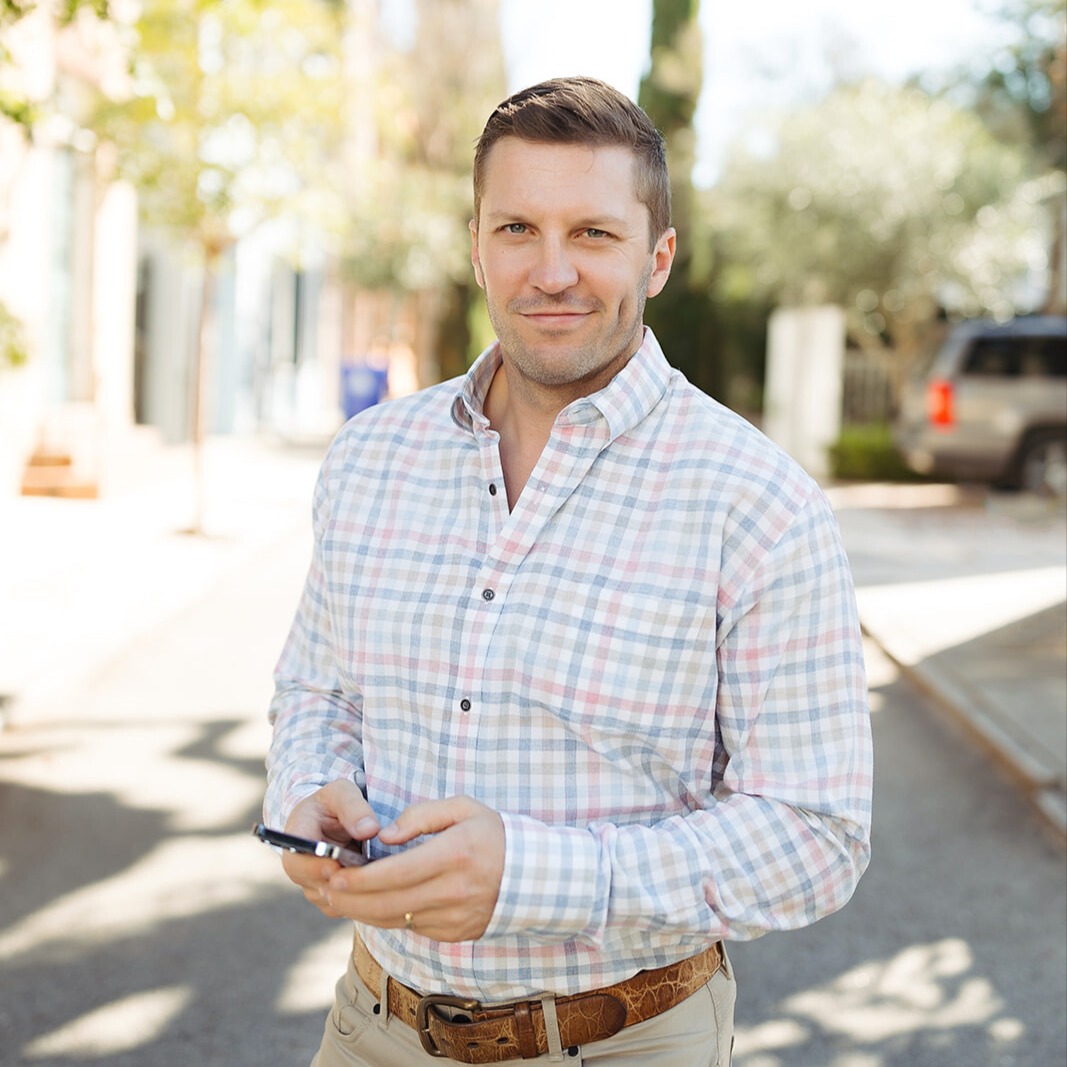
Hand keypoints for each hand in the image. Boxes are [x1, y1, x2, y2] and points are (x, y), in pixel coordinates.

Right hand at [281, 780, 380, 918]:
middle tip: (365, 874)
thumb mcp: (342, 793)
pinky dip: (361, 899)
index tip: (336, 863)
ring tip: (377, 878)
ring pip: (332, 900)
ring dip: (354, 891)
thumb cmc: (335, 803)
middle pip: (314, 886)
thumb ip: (353, 807)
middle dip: (341, 881)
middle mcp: (299, 868)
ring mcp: (312, 886)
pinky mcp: (329, 899)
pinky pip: (344, 907)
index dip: (314, 866)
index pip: (296, 860)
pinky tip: (378, 886)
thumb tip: (368, 830)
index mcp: (295, 837)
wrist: (334, 820)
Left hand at [323, 795, 504, 942]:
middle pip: (388, 904)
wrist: (536, 876)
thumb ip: (422, 816)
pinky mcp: (455, 933)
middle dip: (350, 899)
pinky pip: (411, 928)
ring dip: (362, 913)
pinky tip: (370, 906)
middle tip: (325, 890)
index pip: (395, 873)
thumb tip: (386, 835)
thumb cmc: (495, 834)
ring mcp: (454, 917)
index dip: (360, 878)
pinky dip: (386, 919)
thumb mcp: (464, 808)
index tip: (335, 874)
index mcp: (454, 855)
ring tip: (338, 900)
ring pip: (395, 921)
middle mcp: (452, 891)